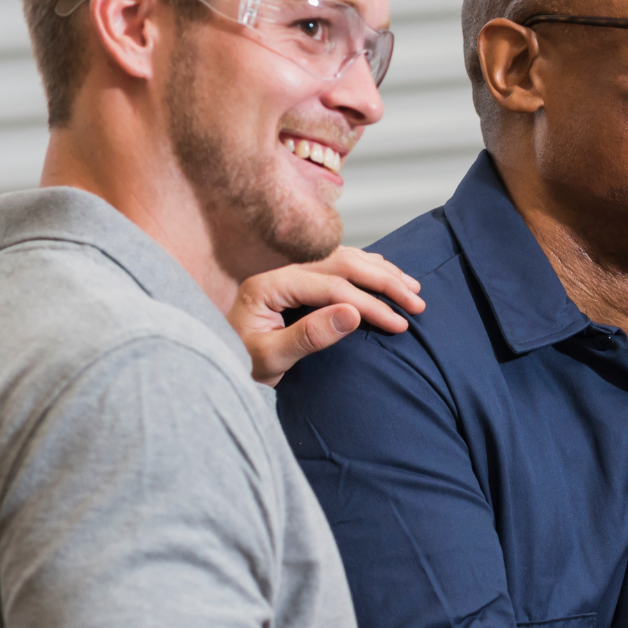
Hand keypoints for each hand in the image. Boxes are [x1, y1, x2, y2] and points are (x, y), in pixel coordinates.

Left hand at [229, 247, 424, 383]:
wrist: (211, 368)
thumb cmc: (237, 367)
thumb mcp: (271, 360)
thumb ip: (310, 336)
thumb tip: (353, 313)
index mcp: (268, 286)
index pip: (331, 285)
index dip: (369, 302)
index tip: (398, 322)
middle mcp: (278, 273)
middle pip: (341, 262)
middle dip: (384, 280)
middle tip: (416, 301)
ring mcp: (286, 276)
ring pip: (342, 259)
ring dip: (380, 271)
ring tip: (412, 286)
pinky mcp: (294, 285)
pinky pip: (336, 266)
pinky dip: (366, 269)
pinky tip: (384, 274)